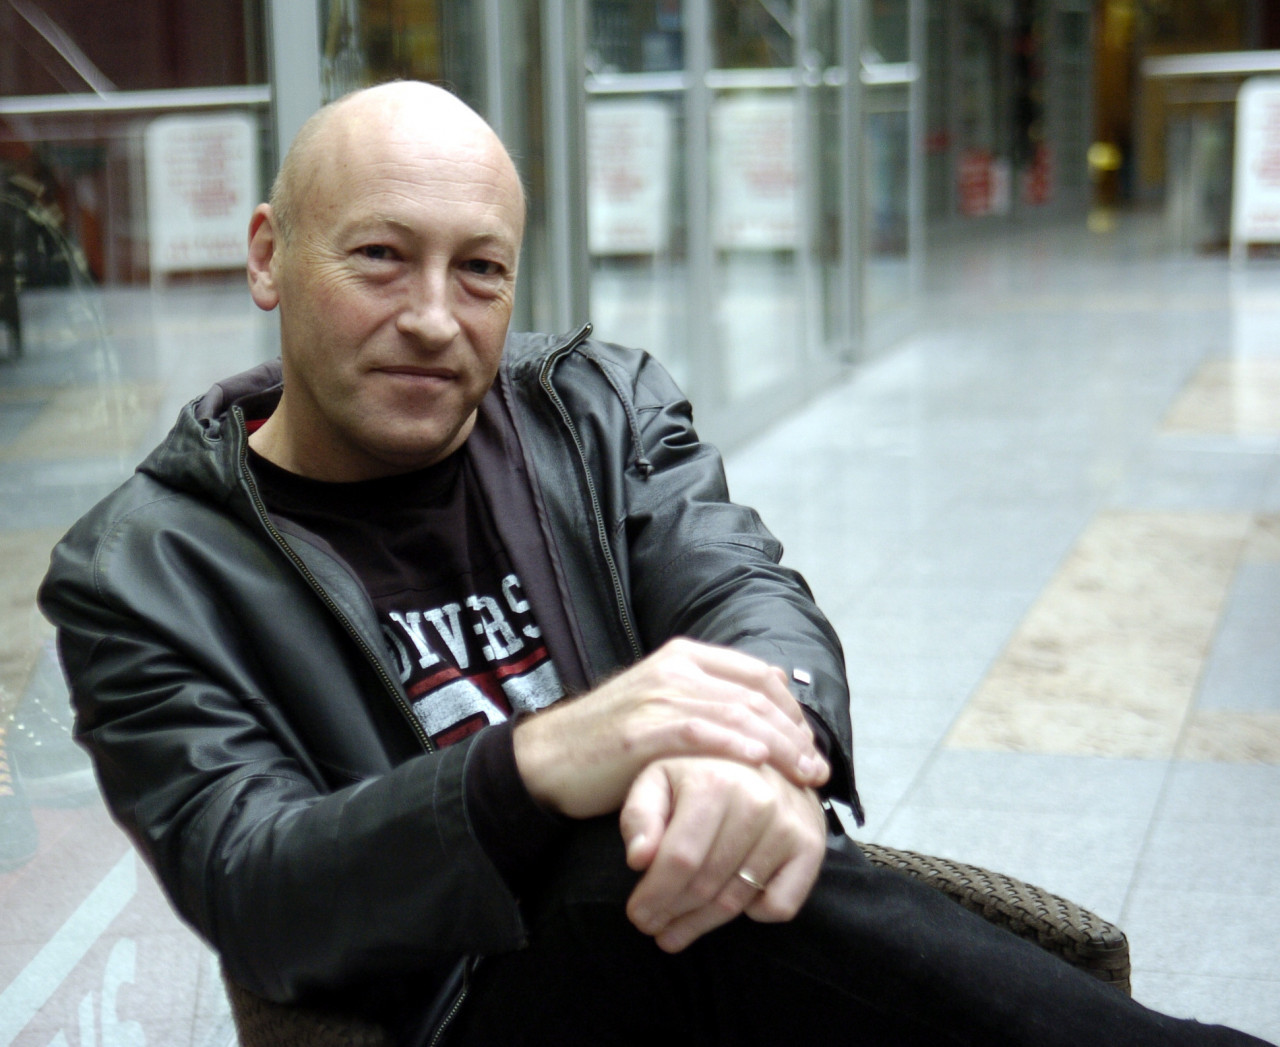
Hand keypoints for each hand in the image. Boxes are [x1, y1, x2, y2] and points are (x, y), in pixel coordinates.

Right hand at [513, 639, 827, 818]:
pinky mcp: (642, 729)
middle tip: (817, 770)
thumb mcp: (661, 709)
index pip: (759, 675)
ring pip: (737, 713)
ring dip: (779, 747)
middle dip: (795, 734)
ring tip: (803, 776)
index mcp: (683, 656)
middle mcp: (675, 668)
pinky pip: (702, 732)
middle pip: (756, 695)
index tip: (810, 747)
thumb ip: (705, 706)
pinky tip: (761, 764)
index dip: (793, 711)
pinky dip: (737, 745)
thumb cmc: (608, 743)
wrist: (547, 759)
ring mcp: (658, 696)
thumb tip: (761, 728)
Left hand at [618, 756, 826, 952]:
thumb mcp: (657, 779)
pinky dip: (755, 914)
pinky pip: (781, 905)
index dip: (654, 895)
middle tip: (651, 926)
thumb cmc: (700, 773)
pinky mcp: (811, 846)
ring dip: (702, 924)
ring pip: (737, 901)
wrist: (763, 757)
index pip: (680, 859)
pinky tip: (731, 902)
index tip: (637, 915)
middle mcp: (757, 802)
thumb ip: (640, 815)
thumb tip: (638, 859)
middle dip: (671, 914)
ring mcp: (788, 826)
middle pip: (706, 884)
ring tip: (674, 930)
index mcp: (715, 782)